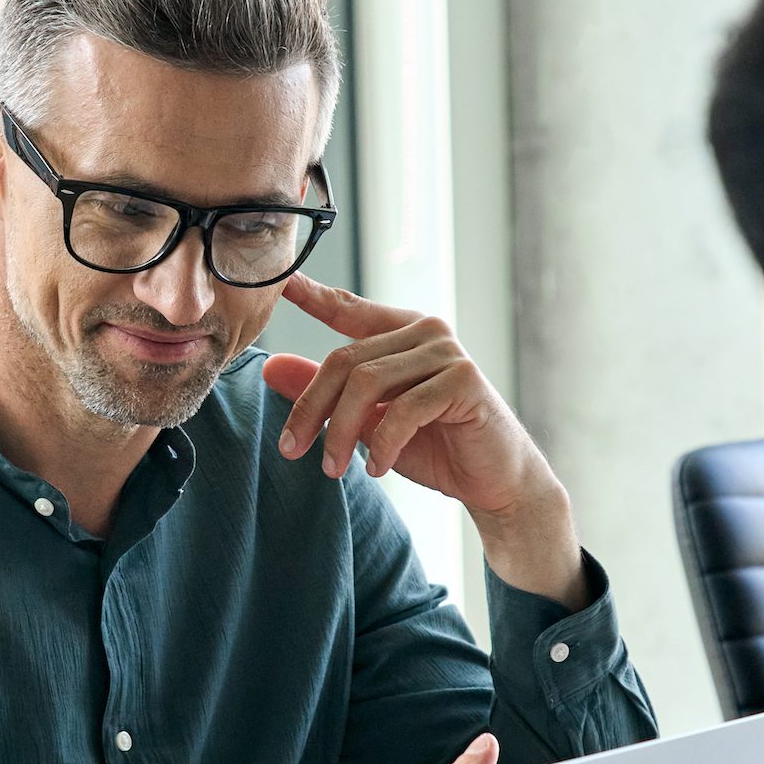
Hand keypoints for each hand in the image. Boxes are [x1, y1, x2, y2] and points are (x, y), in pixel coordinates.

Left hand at [264, 274, 585, 606]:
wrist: (494, 481)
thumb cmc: (433, 445)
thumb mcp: (367, 420)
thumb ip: (325, 392)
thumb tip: (270, 368)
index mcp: (401, 331)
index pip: (348, 309)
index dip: (312, 296)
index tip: (280, 282)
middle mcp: (425, 330)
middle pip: (345, 360)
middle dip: (312, 408)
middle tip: (291, 449)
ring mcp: (447, 351)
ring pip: (367, 382)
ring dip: (340, 432)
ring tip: (332, 468)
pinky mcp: (464, 380)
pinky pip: (403, 409)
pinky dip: (382, 443)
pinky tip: (376, 468)